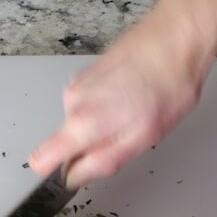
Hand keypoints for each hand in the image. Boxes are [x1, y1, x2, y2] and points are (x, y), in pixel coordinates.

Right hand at [28, 1, 212, 187]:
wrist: (176, 38)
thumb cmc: (167, 85)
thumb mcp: (140, 139)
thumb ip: (101, 163)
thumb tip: (74, 178)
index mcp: (81, 122)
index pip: (40, 159)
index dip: (55, 172)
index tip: (75, 173)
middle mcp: (72, 102)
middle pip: (67, 144)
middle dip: (93, 147)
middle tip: (125, 134)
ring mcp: (77, 85)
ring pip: (80, 124)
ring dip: (102, 126)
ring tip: (132, 112)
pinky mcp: (85, 75)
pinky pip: (87, 106)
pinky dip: (105, 109)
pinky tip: (129, 99)